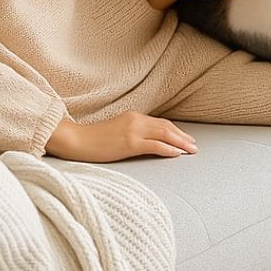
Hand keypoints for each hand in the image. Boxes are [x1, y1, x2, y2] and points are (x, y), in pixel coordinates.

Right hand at [45, 111, 198, 162]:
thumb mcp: (116, 131)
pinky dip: (169, 149)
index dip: (175, 130)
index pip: (160, 123)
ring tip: (191, 150)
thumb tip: (145, 142)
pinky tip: (177, 153)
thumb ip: (131, 132)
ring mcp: (133, 131)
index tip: (185, 138)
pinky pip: (155, 145)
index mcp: (133, 116)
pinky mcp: (129, 143)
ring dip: (180, 142)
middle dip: (182, 136)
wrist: (76, 140)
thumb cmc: (93, 139)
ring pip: (164, 134)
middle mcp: (135, 120)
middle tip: (194, 145)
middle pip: (166, 127)